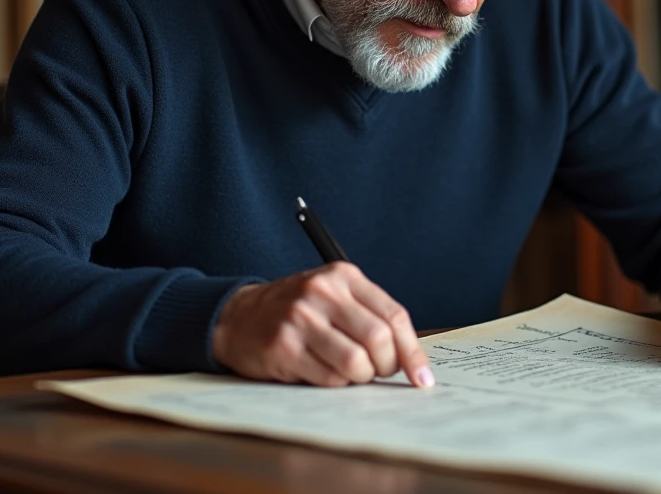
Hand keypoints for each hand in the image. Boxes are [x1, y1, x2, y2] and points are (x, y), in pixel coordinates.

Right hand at [212, 262, 434, 387]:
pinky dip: (335, 383)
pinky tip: (322, 371)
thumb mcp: (334, 297)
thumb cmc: (298, 312)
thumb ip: (370, 316)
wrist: (238, 317)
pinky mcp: (283, 346)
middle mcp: (323, 292)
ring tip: (350, 373)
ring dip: (360, 378)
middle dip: (387, 366)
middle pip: (378, 339)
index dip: (412, 351)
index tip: (422, 377)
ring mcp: (301, 318)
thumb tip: (412, 359)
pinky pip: (329, 378)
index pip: (394, 315)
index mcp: (343, 276)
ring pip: (356, 363)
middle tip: (378, 373)